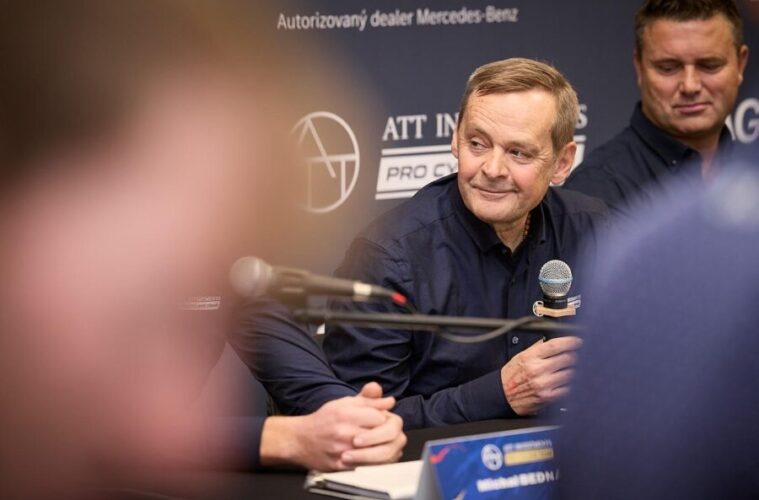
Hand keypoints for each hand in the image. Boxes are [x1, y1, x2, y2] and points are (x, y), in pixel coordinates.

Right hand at [260, 382, 405, 470]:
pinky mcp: (342, 466)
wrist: (300, 440)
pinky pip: (368, 466)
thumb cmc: (323, 421)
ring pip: (379, 453)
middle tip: (383, 433)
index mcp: (345, 413)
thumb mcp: (344, 403)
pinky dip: (375, 461)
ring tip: (379, 443)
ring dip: (384, 448)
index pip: (379, 417)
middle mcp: (344, 431)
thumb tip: (389, 401)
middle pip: (381, 434)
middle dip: (386, 434)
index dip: (384, 418)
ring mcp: (343, 450)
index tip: (380, 419)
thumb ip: (368, 399)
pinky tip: (373, 455)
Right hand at [500, 336, 581, 415]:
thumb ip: (537, 348)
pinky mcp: (548, 397)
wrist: (503, 396)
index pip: (555, 346)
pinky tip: (567, 380)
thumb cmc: (511, 376)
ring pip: (570, 373)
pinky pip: (567, 387)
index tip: (577, 341)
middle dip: (574, 355)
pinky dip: (570, 383)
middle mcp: (537, 370)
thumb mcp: (520, 357)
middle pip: (567, 358)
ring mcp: (544, 384)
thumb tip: (552, 341)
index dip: (570, 342)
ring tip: (571, 368)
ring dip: (574, 369)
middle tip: (575, 355)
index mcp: (530, 357)